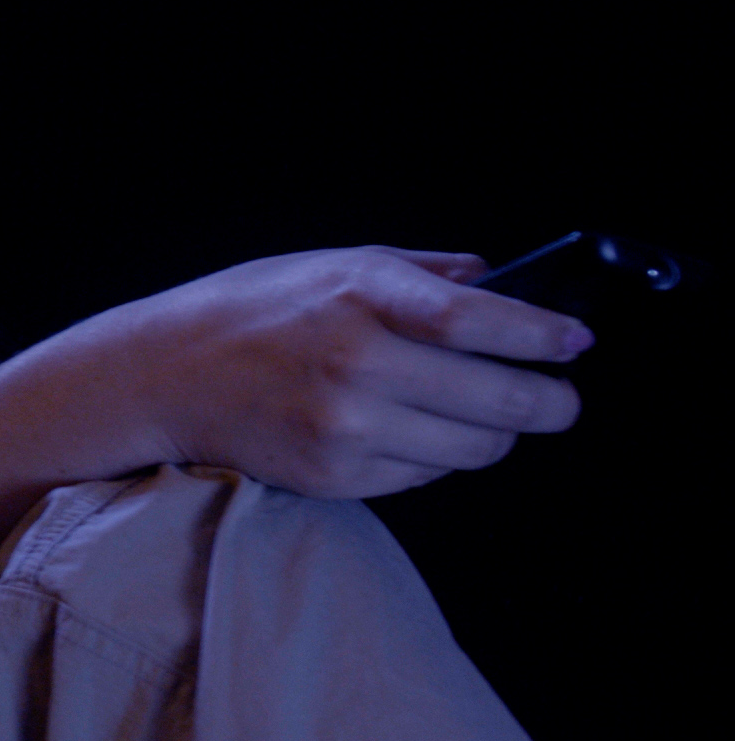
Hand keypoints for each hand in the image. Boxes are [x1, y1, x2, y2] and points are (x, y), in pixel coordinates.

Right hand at [36, 246, 587, 498]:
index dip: (544, 337)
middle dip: (549, 403)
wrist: (164, 374)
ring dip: (497, 434)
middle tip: (561, 399)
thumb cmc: (256, 311)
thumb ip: (425, 276)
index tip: (575, 344)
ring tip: (486, 415)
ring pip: (476, 447)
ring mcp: (346, 425)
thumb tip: (505, 288)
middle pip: (499, 399)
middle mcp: (356, 362)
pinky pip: (428, 474)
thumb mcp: (337, 266)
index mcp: (362, 295)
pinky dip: (439, 456)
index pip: (482, 320)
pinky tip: (413, 431)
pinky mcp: (336, 474)